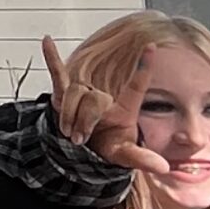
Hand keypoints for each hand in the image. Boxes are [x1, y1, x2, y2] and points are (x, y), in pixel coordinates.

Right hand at [42, 35, 169, 175]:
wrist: (85, 151)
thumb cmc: (109, 147)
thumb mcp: (125, 156)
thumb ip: (142, 159)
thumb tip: (162, 167)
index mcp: (124, 107)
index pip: (136, 85)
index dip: (143, 67)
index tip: (152, 46)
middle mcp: (104, 96)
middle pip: (93, 98)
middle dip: (84, 120)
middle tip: (79, 139)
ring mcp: (84, 93)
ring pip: (72, 94)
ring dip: (67, 115)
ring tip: (68, 134)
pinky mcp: (64, 95)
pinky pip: (58, 74)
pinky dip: (51, 58)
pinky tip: (46, 41)